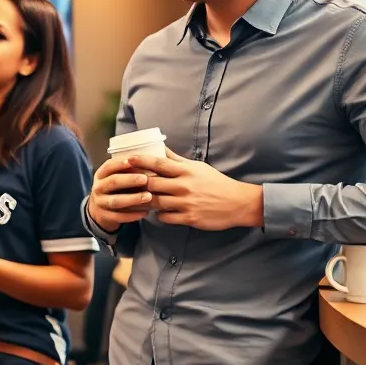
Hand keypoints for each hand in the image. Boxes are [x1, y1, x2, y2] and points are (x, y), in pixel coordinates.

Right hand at [87, 156, 154, 233]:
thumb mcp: (115, 176)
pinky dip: (132, 215)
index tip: (133, 160)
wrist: (99, 211)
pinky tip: (145, 213)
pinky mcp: (105, 217)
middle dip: (130, 180)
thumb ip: (128, 169)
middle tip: (146, 179)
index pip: (109, 166)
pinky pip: (119, 216)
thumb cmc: (115, 189)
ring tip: (149, 197)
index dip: (120, 163)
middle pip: (113, 182)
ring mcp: (100, 203)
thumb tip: (151, 156)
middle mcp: (98, 187)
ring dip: (133, 198)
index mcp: (101, 174)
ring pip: (116, 201)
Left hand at [134, 149, 263, 230]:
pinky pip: (165, 217)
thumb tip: (161, 146)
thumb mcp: (197, 167)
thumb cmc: (216, 183)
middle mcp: (184, 186)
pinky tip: (157, 211)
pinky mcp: (189, 218)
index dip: (141, 160)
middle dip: (138, 183)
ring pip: (155, 202)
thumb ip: (177, 160)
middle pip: (152, 183)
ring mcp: (186, 203)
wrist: (238, 203)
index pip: (158, 163)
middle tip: (127, 183)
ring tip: (137, 199)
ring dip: (145, 201)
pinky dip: (158, 214)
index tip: (128, 159)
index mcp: (186, 171)